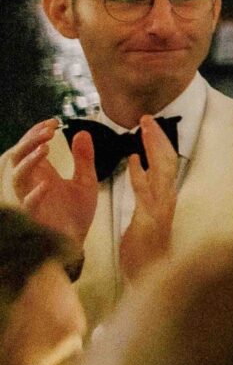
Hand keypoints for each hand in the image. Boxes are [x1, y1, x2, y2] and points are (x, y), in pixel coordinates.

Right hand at [7, 121, 99, 246]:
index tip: (55, 122)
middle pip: (18, 156)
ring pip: (16, 177)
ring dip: (28, 162)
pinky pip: (25, 206)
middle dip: (30, 140)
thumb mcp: (85, 181)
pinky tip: (46, 186)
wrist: (76, 242)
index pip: (31, 147)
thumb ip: (83, 158)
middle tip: (49, 130)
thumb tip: (81, 132)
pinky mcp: (33, 217)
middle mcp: (31, 183)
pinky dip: (33, 195)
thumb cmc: (76, 214)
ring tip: (45, 149)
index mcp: (42, 173)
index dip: (37, 132)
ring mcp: (29, 199)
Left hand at [116, 117, 179, 280]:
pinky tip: (132, 160)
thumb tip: (137, 168)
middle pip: (166, 161)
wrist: (149, 281)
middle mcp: (166, 199)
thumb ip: (142, 191)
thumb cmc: (145, 254)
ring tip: (145, 127)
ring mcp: (160, 208)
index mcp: (162, 198)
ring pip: (161, 171)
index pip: (164, 164)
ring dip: (153, 147)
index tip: (148, 125)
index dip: (157, 143)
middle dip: (157, 138)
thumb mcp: (142, 217)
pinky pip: (146, 192)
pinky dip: (140, 175)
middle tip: (147, 117)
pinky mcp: (150, 219)